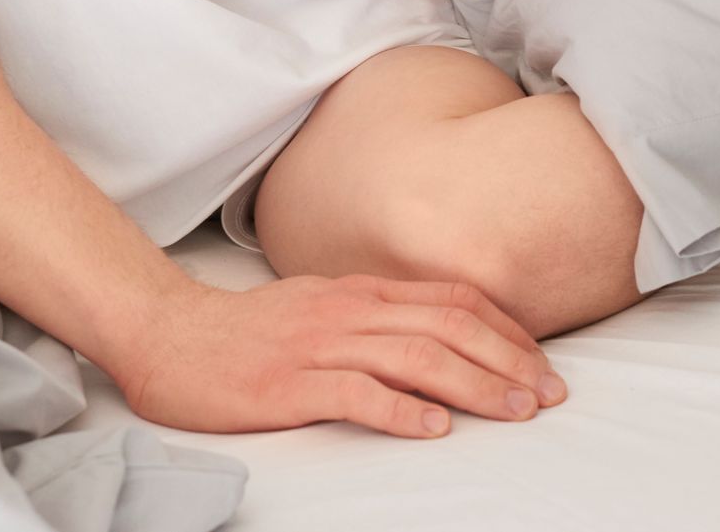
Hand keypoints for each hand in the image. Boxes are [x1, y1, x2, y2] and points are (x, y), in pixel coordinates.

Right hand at [111, 273, 569, 437]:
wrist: (169, 336)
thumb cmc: (249, 332)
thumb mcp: (323, 308)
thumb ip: (377, 318)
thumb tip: (440, 336)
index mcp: (360, 291)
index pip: (452, 298)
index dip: (506, 328)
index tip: (543, 362)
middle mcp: (348, 310)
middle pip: (447, 325)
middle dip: (509, 359)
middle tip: (550, 395)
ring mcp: (319, 345)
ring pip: (414, 356)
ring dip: (474, 385)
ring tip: (515, 411)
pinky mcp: (288, 385)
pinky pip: (355, 394)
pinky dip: (401, 410)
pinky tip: (434, 428)